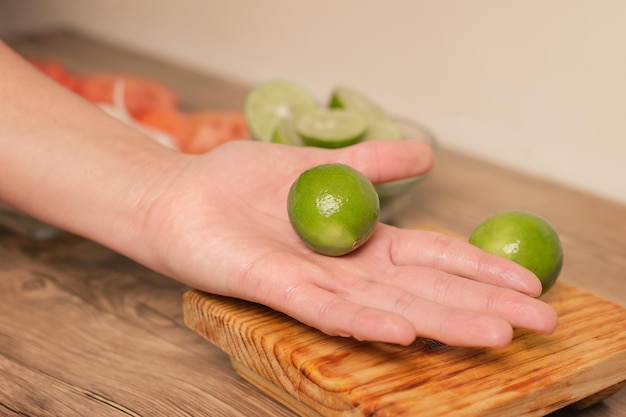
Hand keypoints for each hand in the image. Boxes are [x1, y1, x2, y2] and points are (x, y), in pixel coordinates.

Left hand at [138, 139, 557, 347]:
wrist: (178, 195)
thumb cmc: (241, 183)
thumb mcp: (320, 164)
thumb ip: (372, 164)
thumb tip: (427, 153)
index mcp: (362, 241)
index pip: (432, 258)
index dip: (479, 269)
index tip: (527, 281)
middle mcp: (347, 269)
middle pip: (424, 290)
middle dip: (481, 305)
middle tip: (539, 323)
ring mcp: (315, 281)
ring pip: (388, 307)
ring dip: (443, 320)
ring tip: (495, 334)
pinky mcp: (277, 287)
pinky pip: (327, 309)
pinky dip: (368, 321)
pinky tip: (408, 331)